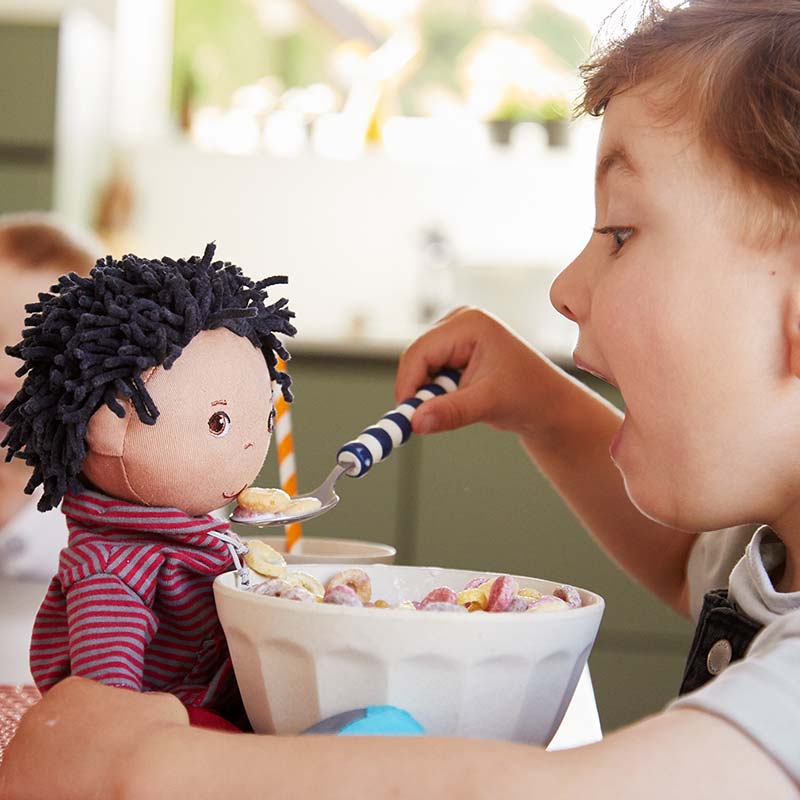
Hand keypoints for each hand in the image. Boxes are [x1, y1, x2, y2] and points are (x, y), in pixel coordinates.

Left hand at [0, 677, 188, 799]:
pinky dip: (41, 795)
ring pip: (29, 768)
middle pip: (43, 739)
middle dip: (62, 756)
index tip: (97, 749)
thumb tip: (142, 710)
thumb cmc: (158, 735)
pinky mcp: (9, 785)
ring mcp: (20, 750)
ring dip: (49, 780)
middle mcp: (39, 714)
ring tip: (82, 787)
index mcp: (71, 690)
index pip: (66, 713)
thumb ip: (138, 705)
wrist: (145, 769)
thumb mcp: (157, 704)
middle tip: (89, 772)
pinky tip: (70, 794)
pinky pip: (20, 792)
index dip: (81, 735)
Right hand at [396, 307, 558, 436]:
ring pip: (420, 368)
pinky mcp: (454, 351)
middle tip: (421, 421)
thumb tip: (415, 422)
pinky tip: (459, 401)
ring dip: (429, 393)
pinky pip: (429, 374)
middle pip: (417, 358)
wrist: (548, 404)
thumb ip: (450, 411)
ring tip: (459, 407)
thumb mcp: (488, 403)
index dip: (408, 384)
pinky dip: (435, 393)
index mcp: (469, 324)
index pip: (420, 351)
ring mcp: (456, 336)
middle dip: (418, 390)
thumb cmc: (529, 395)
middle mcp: (459, 323)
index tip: (405, 417)